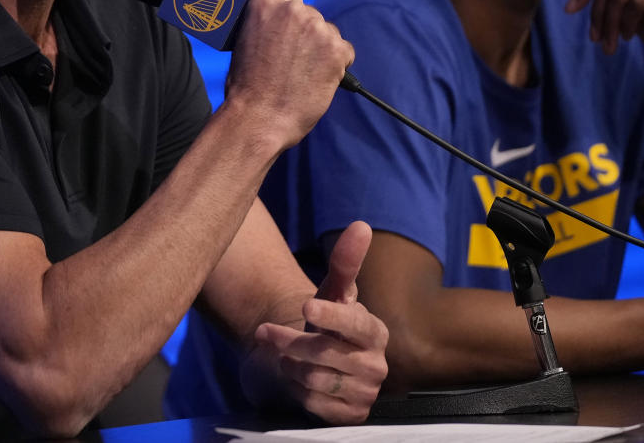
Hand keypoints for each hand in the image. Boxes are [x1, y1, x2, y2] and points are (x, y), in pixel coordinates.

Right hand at [224, 0, 354, 149]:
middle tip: (294, 62)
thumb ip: (267, 25)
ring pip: (329, 33)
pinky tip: (319, 81)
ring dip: (322, 50)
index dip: (290, 21)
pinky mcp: (337, 49)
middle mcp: (293, 9)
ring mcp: (317, 28)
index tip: (287, 35)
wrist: (258, 119)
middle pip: (311, 16)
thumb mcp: (245, 41)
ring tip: (303, 75)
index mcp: (266, 2)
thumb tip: (285, 26)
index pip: (289, 0)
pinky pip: (345, 52)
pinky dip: (337, 66)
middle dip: (306, 36)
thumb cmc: (247, 87)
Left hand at [252, 221, 388, 422]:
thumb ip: (345, 261)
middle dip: (290, 342)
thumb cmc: (322, 323)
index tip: (306, 306)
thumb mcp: (330, 291)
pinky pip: (314, 405)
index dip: (331, 316)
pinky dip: (296, 391)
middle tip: (267, 332)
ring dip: (290, 365)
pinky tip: (294, 379)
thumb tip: (360, 226)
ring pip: (316, 380)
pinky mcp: (349, 416)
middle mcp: (376, 365)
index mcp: (374, 332)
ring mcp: (364, 393)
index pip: (356, 325)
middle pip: (326, 355)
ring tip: (285, 356)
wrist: (308, 362)